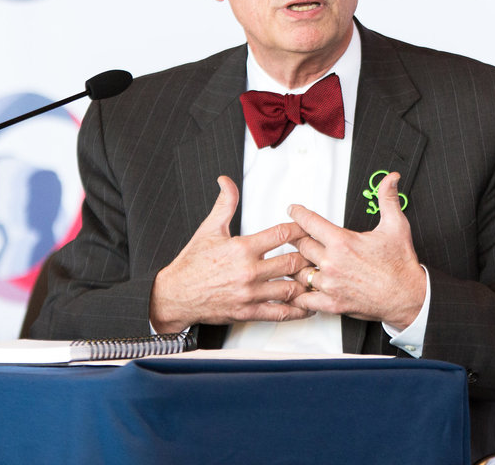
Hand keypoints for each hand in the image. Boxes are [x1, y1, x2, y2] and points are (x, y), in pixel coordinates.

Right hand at [149, 176, 312, 332]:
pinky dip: (297, 311)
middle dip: (308, 257)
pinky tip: (307, 307)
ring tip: (317, 278)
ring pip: (290, 288)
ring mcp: (249, 293)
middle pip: (291, 262)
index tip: (308, 229)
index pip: (281, 234)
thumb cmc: (192, 264)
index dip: (300, 229)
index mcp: (242, 248)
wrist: (175, 295)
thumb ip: (224, 204)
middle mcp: (249, 271)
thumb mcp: (208, 229)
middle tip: (319, 254)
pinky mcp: (247, 312)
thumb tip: (226, 181)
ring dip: (306, 283)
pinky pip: (279, 313)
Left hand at [288, 172, 426, 328]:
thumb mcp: (396, 225)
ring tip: (300, 262)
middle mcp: (332, 263)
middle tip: (296, 236)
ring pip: (299, 272)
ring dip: (298, 266)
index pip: (309, 222)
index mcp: (343, 242)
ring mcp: (330, 284)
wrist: (408, 295)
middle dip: (297, 239)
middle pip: (300, 245)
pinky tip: (303, 289)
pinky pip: (305, 299)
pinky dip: (301, 294)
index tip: (294, 211)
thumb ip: (388, 198)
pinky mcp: (332, 303)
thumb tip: (390, 179)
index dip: (298, 214)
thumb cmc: (401, 264)